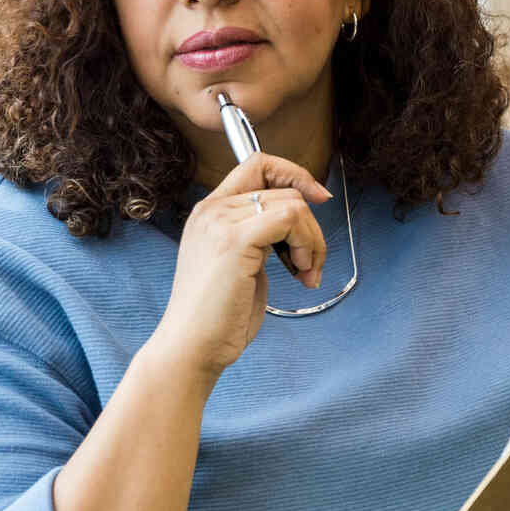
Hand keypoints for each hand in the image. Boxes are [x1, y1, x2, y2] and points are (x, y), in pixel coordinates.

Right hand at [148, 153, 330, 379]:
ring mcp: (221, 222)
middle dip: (311, 228)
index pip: (257, 164)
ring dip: (312, 242)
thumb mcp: (240, 263)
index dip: (294, 174)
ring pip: (294, 205)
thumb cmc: (217, 316)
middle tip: (310, 265)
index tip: (317, 198)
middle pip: (285, 189)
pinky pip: (291, 219)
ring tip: (304, 274)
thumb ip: (260, 236)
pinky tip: (300, 275)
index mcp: (210, 212)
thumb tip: (298, 224)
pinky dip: (306, 246)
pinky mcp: (235, 240)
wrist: (192, 346)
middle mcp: (212, 209)